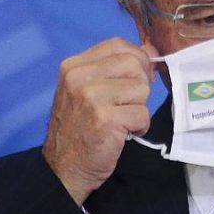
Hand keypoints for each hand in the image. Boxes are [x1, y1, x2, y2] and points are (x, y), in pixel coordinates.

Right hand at [42, 38, 156, 204]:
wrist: (63, 169)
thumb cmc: (79, 128)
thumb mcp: (87, 90)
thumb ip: (115, 68)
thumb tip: (150, 49)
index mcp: (73, 66)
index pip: (118, 44)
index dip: (137, 57)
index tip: (139, 75)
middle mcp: (78, 77)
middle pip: (134, 64)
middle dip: (139, 85)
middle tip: (126, 104)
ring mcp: (91, 97)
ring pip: (142, 88)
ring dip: (139, 108)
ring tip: (121, 120)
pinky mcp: (106, 119)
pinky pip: (143, 114)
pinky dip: (140, 127)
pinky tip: (123, 133)